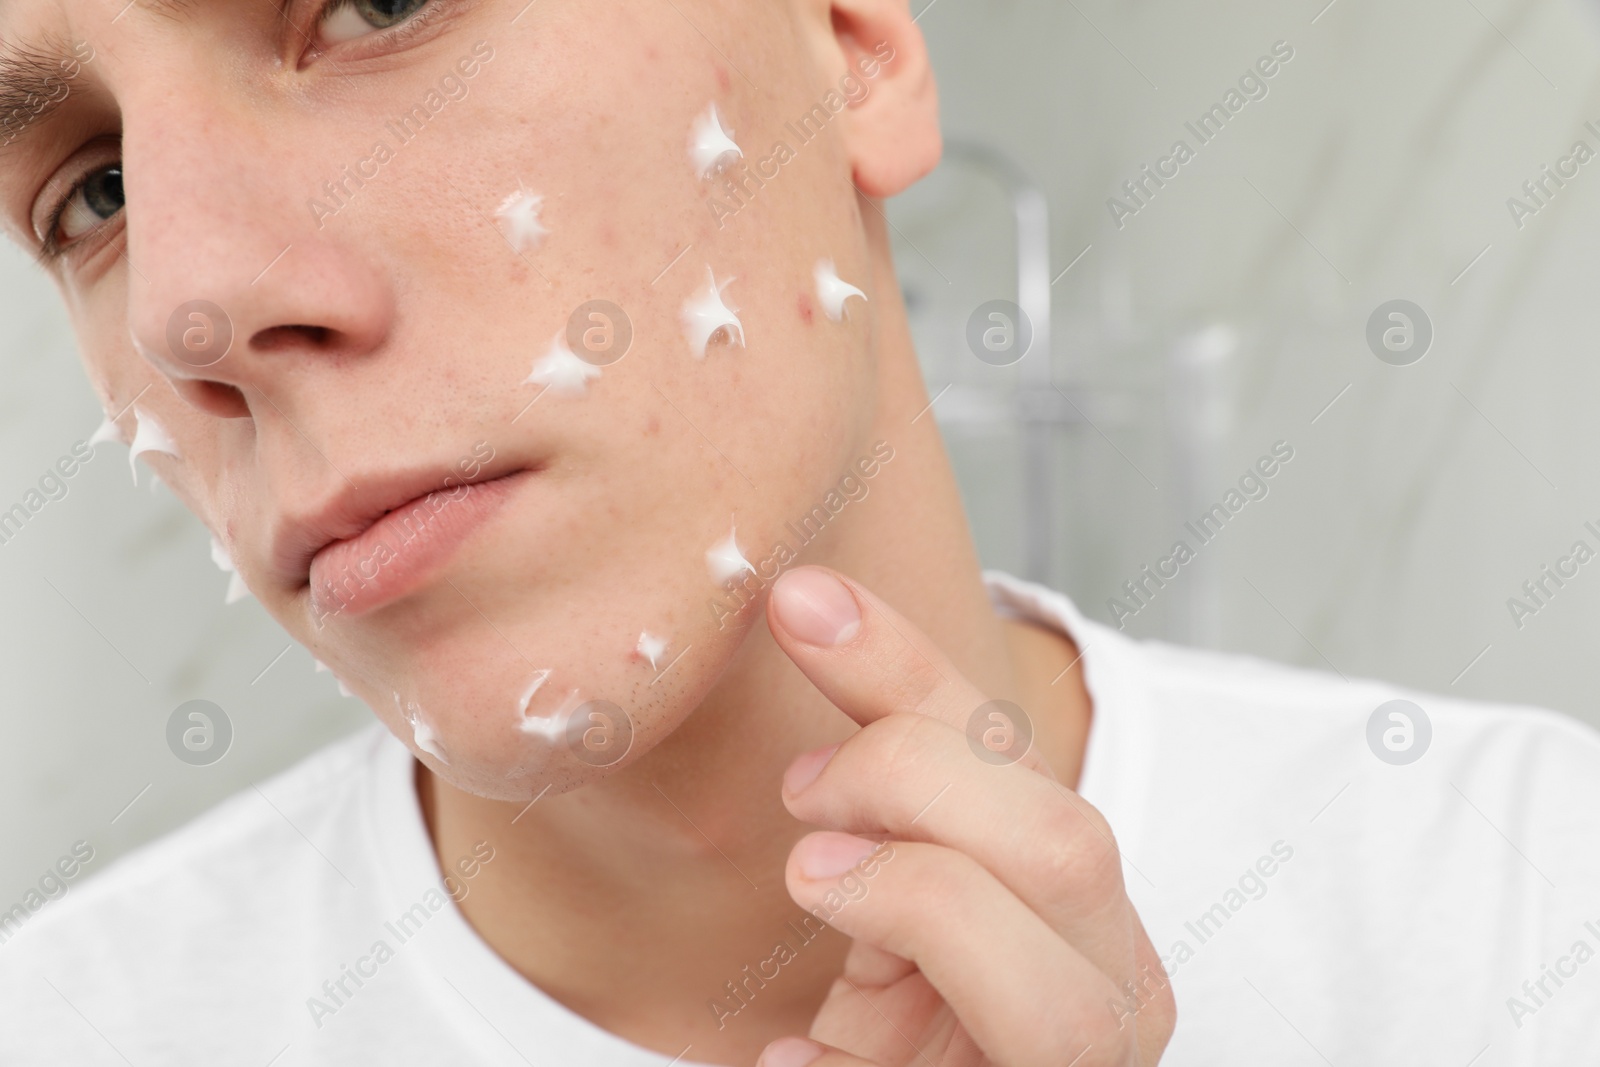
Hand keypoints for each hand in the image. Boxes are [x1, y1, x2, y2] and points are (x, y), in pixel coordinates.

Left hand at [756, 566, 1174, 1066]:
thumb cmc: (903, 1029)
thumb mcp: (896, 880)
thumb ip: (887, 769)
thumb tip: (811, 607)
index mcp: (1088, 909)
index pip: (1023, 762)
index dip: (908, 667)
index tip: (803, 602)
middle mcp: (1112, 993)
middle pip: (1070, 847)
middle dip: (914, 780)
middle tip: (803, 790)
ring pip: (1059, 1003)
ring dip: (915, 905)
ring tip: (812, 882)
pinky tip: (793, 1057)